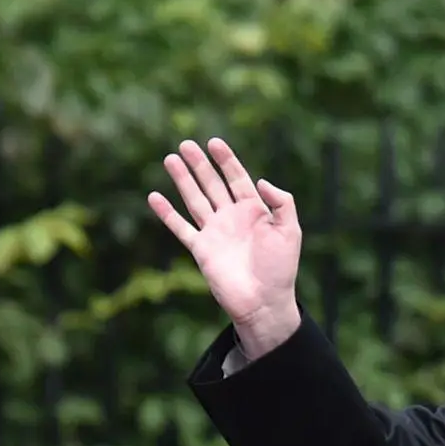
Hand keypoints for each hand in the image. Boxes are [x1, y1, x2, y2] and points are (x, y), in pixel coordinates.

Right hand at [147, 137, 303, 359]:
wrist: (264, 302)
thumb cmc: (280, 269)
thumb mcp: (290, 231)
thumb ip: (281, 202)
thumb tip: (261, 181)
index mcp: (253, 210)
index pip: (237, 178)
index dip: (226, 160)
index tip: (214, 142)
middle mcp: (231, 217)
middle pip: (212, 184)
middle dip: (199, 164)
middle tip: (185, 144)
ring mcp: (214, 232)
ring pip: (195, 199)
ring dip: (183, 180)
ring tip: (170, 159)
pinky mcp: (201, 249)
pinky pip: (181, 227)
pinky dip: (167, 213)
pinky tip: (154, 197)